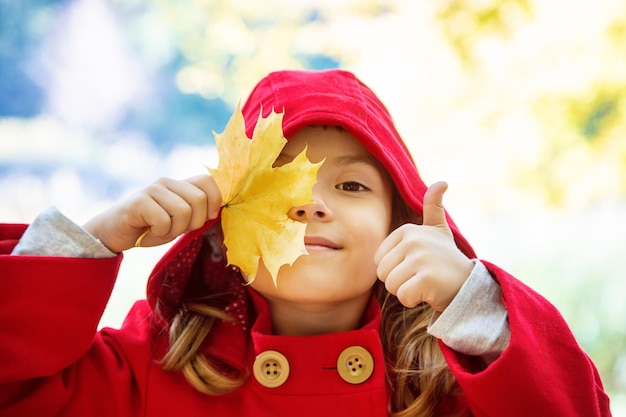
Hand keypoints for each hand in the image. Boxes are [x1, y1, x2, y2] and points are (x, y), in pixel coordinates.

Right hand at [83, 175, 221, 252]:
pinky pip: (163, 220)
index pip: (207, 181)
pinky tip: (148, 230)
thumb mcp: (179, 221)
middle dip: (194, 222)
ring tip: (161, 229)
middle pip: (199, 199)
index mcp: (179, 185)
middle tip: (177, 229)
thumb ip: (196, 213)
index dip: (214, 200)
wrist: (114, 233)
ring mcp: (152, 190)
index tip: (208, 218)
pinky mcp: (139, 201)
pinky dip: (159, 233)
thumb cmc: (150, 227)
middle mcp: (166, 182)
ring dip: (175, 229)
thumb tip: (218, 212)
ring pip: (183, 211)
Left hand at [374, 181, 473, 310]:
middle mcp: (414, 240)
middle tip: (420, 276)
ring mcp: (422, 258)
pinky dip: (413, 300)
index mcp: (408, 229)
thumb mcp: (438, 230)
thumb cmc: (444, 259)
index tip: (416, 264)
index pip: (378, 260)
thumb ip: (433, 207)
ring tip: (424, 283)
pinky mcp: (427, 279)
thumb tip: (442, 182)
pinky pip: (403, 296)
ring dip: (405, 291)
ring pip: (391, 286)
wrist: (468, 284)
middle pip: (382, 273)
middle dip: (398, 281)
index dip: (394, 268)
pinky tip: (428, 292)